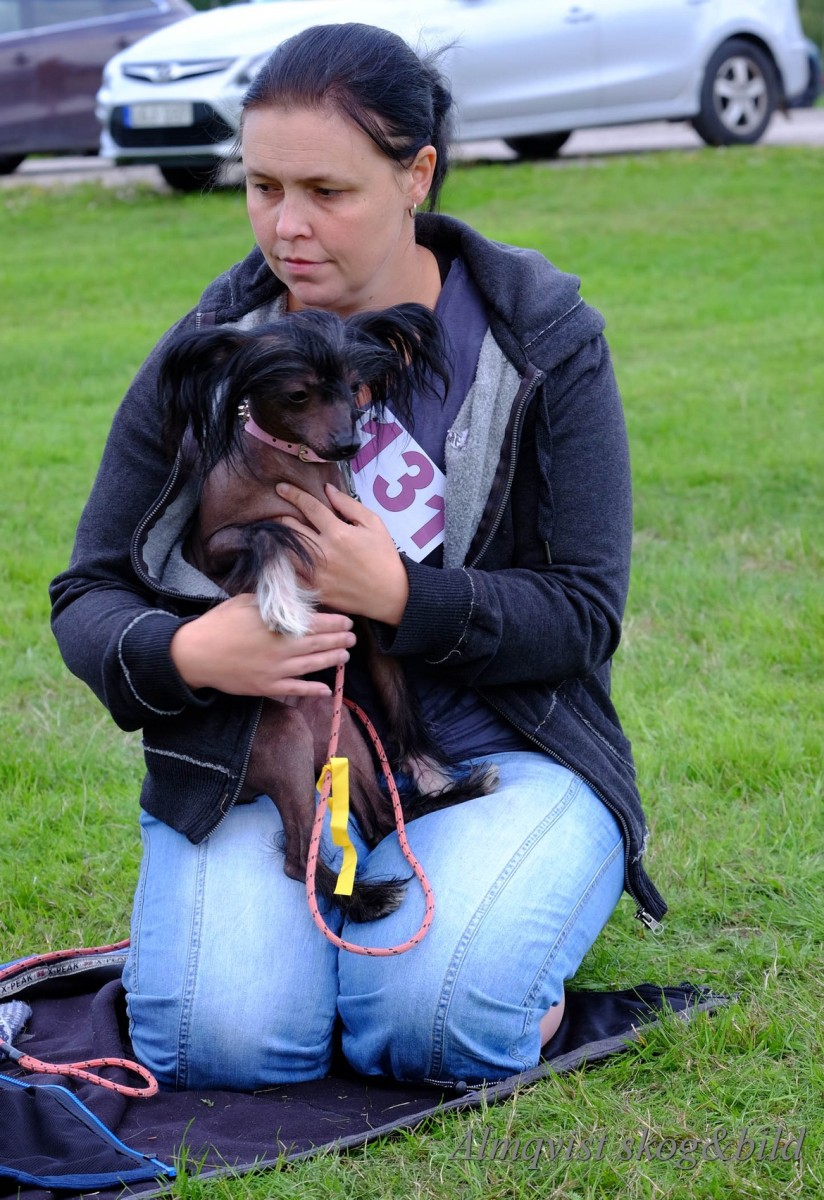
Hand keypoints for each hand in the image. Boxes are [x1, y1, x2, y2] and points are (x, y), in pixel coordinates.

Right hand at [169, 594, 355, 697]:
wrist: (196, 653)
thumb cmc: (220, 623)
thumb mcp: (247, 602)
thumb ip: (274, 602)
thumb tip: (296, 598)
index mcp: (278, 626)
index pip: (316, 624)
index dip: (335, 623)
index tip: (347, 621)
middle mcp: (282, 649)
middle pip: (319, 645)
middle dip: (339, 641)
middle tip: (353, 638)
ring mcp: (276, 671)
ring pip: (313, 667)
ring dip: (332, 661)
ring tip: (345, 656)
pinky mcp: (267, 687)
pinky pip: (296, 689)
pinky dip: (313, 690)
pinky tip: (326, 689)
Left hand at [276, 482, 409, 624]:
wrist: (390, 594)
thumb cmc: (383, 556)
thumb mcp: (373, 524)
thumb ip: (349, 505)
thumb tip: (327, 489)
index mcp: (338, 533)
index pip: (309, 507)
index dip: (293, 494)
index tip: (281, 488)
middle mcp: (324, 552)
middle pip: (291, 528)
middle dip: (281, 517)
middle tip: (277, 514)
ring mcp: (317, 573)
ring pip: (285, 551)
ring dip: (278, 540)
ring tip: (275, 533)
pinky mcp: (315, 590)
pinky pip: (290, 575)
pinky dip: (283, 564)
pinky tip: (281, 557)